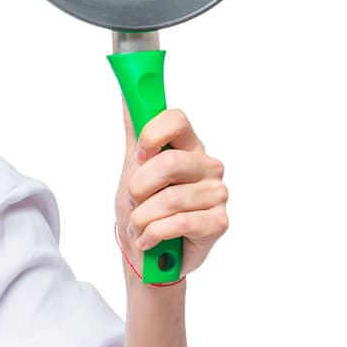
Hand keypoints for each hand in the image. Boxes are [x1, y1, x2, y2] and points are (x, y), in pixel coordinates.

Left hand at [115, 100, 228, 277]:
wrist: (146, 254)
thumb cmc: (143, 206)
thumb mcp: (132, 166)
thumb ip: (135, 130)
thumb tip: (127, 92)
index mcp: (187, 147)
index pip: (177, 119)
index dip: (153, 134)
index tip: (139, 154)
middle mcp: (207, 166)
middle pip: (169, 162)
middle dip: (139, 187)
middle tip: (135, 201)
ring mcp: (217, 194)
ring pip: (168, 198)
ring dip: (141, 218)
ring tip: (140, 225)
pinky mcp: (219, 223)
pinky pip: (178, 223)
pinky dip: (153, 235)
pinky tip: (150, 239)